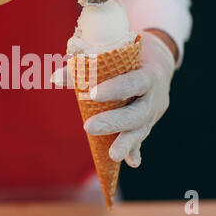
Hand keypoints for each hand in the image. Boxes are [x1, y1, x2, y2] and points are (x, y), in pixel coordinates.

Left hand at [52, 31, 175, 167]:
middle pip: (137, 113)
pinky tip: (131, 162)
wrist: (159, 61)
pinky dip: (135, 149)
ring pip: (142, 129)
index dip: (116, 89)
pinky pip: (142, 137)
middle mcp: (155, 96)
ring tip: (113, 156)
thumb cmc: (131, 53)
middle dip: (114, 122)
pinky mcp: (149, 122)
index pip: (135, 82)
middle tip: (89, 127)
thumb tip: (55, 78)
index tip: (92, 95)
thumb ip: (86, 66)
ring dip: (126, 143)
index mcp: (149, 74)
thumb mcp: (115, 53)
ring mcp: (154, 112)